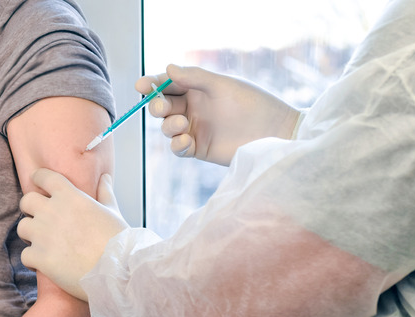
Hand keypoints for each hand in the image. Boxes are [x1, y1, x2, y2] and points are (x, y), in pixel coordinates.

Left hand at [17, 169, 127, 300]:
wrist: (117, 270)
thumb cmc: (118, 240)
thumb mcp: (112, 211)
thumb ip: (105, 192)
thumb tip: (105, 178)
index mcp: (69, 196)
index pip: (43, 177)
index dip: (39, 179)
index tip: (40, 185)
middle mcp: (52, 211)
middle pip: (26, 201)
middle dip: (30, 210)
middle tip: (40, 220)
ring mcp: (43, 234)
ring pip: (22, 227)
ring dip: (30, 235)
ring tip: (43, 244)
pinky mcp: (39, 257)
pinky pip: (25, 255)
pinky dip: (33, 260)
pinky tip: (44, 264)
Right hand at [139, 64, 300, 165]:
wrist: (274, 133)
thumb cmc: (252, 104)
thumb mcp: (222, 86)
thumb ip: (194, 77)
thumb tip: (167, 68)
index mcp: (197, 89)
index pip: (167, 85)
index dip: (152, 84)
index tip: (141, 85)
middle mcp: (193, 108)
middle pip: (162, 106)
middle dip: (156, 105)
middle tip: (161, 107)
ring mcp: (194, 129)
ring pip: (167, 128)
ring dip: (168, 125)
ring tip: (182, 124)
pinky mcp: (199, 149)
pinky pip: (178, 148)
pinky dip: (177, 144)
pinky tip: (186, 140)